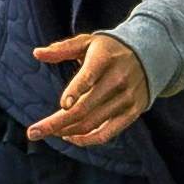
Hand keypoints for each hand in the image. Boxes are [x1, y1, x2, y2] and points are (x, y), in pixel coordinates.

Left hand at [26, 32, 149, 146]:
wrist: (150, 57)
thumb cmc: (108, 50)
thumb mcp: (88, 42)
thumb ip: (62, 48)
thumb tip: (36, 53)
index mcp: (105, 59)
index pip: (89, 76)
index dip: (76, 91)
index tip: (62, 104)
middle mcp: (117, 80)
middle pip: (84, 108)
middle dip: (56, 123)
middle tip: (33, 132)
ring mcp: (126, 99)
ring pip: (91, 123)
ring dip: (67, 131)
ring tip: (49, 131)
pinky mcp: (131, 113)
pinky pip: (106, 134)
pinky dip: (86, 140)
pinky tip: (70, 137)